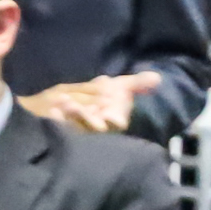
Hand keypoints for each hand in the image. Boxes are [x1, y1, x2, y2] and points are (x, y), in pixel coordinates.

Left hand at [19, 73, 160, 134]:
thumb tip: (158, 77)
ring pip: (76, 128)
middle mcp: (100, 128)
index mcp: (115, 120)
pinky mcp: (67, 130)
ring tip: (63, 103)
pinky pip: (61, 127)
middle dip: (84, 117)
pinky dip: (57, 118)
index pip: (116, 125)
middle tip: (73, 106)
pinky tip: (52, 108)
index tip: (107, 115)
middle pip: (93, 128)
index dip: (112, 121)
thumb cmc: (110, 93)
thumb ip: (139, 83)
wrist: (90, 96)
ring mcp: (83, 131)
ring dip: (69, 116)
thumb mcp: (123, 85)